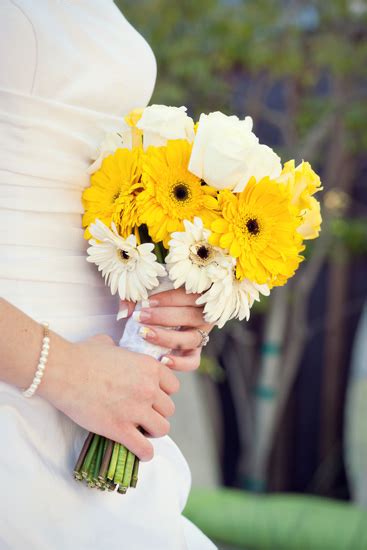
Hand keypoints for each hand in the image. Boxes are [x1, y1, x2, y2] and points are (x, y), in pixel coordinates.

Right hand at [39, 334, 179, 460]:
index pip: (173, 386)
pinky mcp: (120, 429)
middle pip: (169, 409)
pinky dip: (145, 453)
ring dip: (153, 432)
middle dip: (157, 413)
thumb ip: (119, 349)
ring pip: (162, 429)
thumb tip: (113, 348)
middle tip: (143, 415)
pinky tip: (140, 452)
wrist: (64, 371)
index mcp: (149, 367)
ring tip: (141, 432)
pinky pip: (144, 448)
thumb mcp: (108, 343)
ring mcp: (136, 409)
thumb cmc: (82, 355)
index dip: (163, 393)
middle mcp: (149, 388)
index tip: (153, 398)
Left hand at [121, 288, 213, 370]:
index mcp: (197, 296)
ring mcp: (200, 335)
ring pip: (191, 339)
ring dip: (167, 337)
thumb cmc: (152, 302)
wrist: (157, 320)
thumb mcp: (146, 295)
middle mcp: (203, 316)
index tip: (146, 302)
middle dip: (163, 317)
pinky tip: (162, 360)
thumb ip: (134, 299)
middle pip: (190, 316)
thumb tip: (125, 313)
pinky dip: (179, 362)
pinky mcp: (194, 353)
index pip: (187, 296)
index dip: (167, 299)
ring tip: (145, 335)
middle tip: (140, 317)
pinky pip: (192, 361)